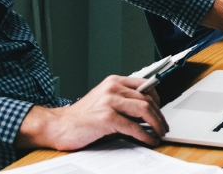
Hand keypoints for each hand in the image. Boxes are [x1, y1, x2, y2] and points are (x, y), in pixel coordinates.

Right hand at [16, 76, 167, 150]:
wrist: (59, 125)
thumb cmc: (81, 117)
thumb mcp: (104, 101)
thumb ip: (123, 101)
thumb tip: (147, 113)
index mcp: (113, 82)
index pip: (145, 85)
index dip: (157, 99)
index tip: (161, 111)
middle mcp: (113, 88)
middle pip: (147, 98)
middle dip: (159, 115)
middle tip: (164, 126)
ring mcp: (110, 102)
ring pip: (145, 109)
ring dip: (157, 124)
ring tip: (160, 133)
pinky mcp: (107, 117)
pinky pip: (134, 126)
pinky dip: (145, 135)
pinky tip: (149, 140)